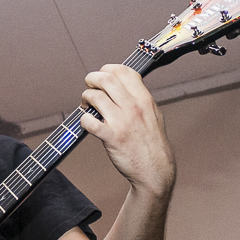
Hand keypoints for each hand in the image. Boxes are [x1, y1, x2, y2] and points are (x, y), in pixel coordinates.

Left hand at [79, 64, 175, 198]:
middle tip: (89, 88)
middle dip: (91, 79)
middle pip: (106, 79)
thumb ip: (139, 98)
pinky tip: (86, 123)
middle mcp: (133, 107)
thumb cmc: (152, 144)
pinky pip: (89, 121)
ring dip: (85, 98)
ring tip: (86, 106)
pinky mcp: (112, 137)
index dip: (107, 69)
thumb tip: (123, 85)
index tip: (102, 76)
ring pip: (95, 97)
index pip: (123, 71)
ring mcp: (122, 122)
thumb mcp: (153, 114)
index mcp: (144, 99)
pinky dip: (83, 120)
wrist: (155, 170)